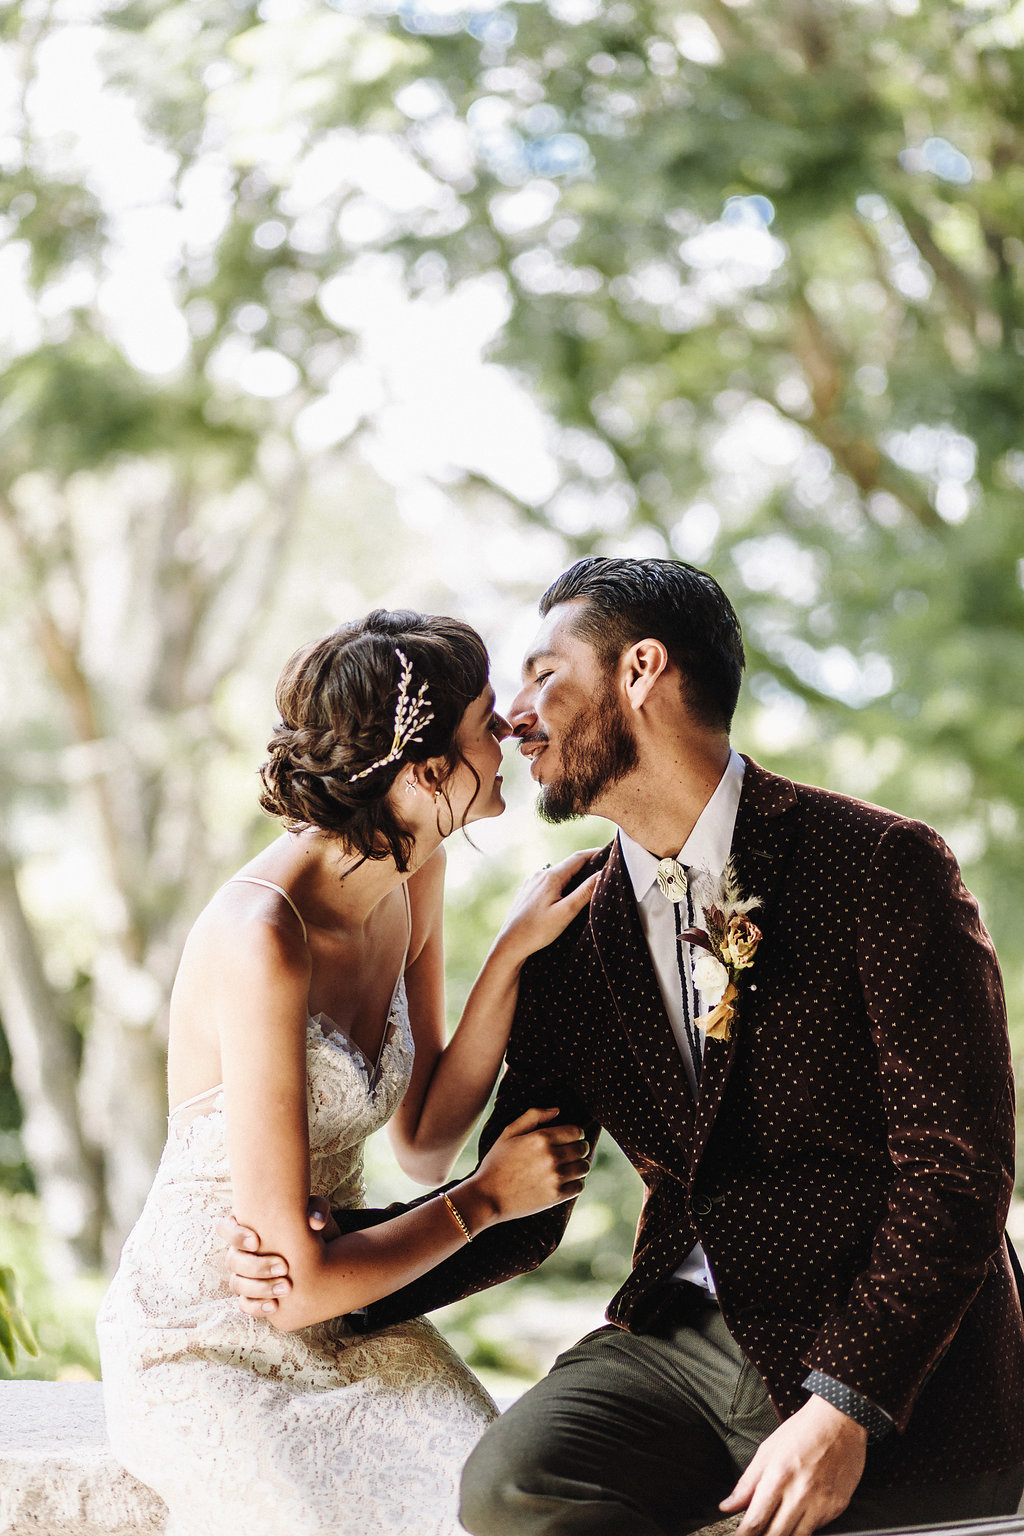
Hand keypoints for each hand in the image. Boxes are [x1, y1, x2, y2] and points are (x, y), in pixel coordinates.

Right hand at [217, 1197, 336, 1316]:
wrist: (320, 1252)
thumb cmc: (309, 1225)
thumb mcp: (315, 1212)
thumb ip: (316, 1209)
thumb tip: (316, 1222)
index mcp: (247, 1225)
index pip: (225, 1228)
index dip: (235, 1236)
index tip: (257, 1242)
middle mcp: (241, 1251)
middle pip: (233, 1260)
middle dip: (256, 1266)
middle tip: (284, 1267)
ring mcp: (244, 1274)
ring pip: (237, 1283)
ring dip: (260, 1287)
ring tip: (286, 1287)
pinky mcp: (253, 1294)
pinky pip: (245, 1304)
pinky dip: (257, 1306)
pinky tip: (274, 1306)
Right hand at [465, 1106, 589, 1224]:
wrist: (487, 1196)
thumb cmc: (496, 1162)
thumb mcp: (509, 1132)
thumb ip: (533, 1116)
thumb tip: (557, 1110)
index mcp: (541, 1138)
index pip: (576, 1131)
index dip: (575, 1134)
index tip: (571, 1138)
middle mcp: (551, 1156)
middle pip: (582, 1149)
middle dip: (579, 1148)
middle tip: (570, 1152)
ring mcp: (555, 1177)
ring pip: (583, 1167)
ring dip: (579, 1165)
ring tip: (568, 1166)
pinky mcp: (556, 1196)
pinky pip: (579, 1186)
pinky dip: (575, 1183)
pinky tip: (565, 1181)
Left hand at [494, 850, 600, 963]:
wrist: (509, 944)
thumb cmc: (538, 930)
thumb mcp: (566, 912)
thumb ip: (585, 892)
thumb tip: (603, 872)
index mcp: (551, 877)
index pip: (579, 857)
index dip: (596, 854)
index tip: (610, 853)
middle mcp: (540, 875)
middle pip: (568, 865)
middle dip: (586, 865)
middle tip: (604, 869)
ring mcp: (532, 883)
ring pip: (557, 874)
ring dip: (573, 875)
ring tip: (587, 882)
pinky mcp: (527, 892)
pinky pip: (548, 882)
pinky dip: (560, 884)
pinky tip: (564, 895)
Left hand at [720, 1395, 866, 1535]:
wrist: (841, 1421)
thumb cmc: (802, 1431)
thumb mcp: (767, 1450)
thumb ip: (747, 1483)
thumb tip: (727, 1506)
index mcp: (778, 1477)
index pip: (755, 1522)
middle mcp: (800, 1495)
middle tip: (754, 1534)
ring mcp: (820, 1505)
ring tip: (773, 1530)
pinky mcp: (836, 1509)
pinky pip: (815, 1530)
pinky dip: (802, 1530)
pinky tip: (794, 1522)